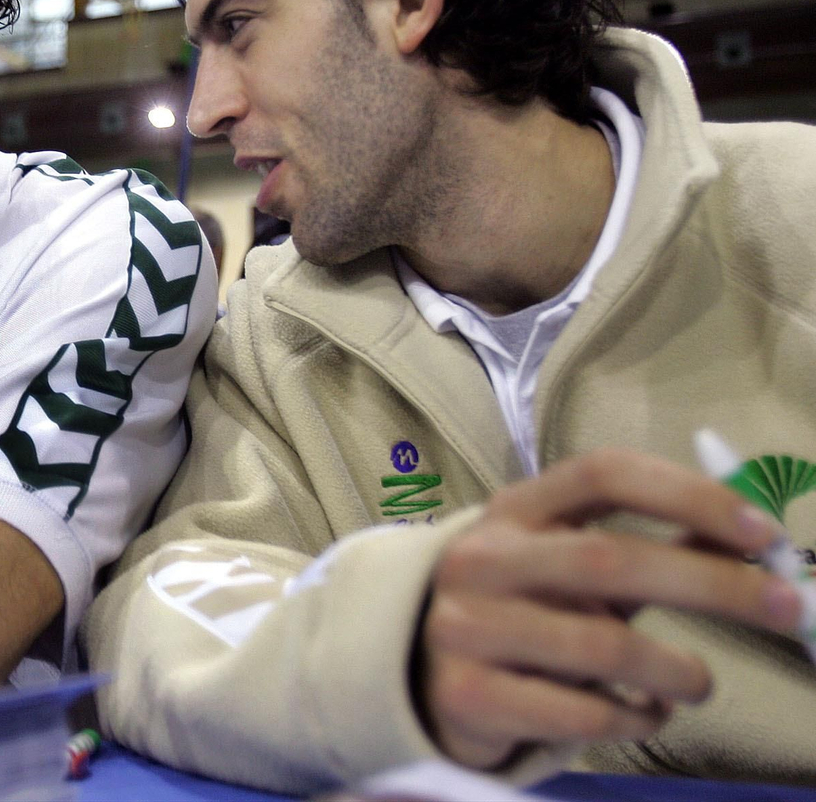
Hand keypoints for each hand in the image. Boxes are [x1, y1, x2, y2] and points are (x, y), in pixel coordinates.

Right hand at [418, 449, 798, 769]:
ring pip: (601, 644)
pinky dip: (633, 716)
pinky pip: (579, 711)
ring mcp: (465, 627)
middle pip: (610, 559)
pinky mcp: (467, 695)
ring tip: (698, 683)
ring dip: (677, 669)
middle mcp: (481, 559)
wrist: (414, 671)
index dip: (687, 495)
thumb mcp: (570, 567)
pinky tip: (643, 711)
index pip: (602, 475)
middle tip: (785, 609)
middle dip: (714, 585)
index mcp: (512, 511)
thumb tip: (756, 546)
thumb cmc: (517, 611)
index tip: (762, 532)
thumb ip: (650, 551)